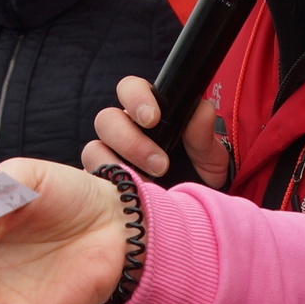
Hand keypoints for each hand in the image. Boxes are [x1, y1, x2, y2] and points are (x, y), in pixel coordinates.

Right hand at [85, 75, 228, 188]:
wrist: (197, 213)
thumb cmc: (200, 176)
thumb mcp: (210, 156)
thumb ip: (204, 133)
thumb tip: (201, 111)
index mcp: (149, 114)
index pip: (130, 89)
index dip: (136, 98)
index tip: (153, 118)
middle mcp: (124, 132)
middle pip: (106, 119)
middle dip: (130, 140)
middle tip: (159, 163)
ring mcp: (110, 158)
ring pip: (94, 148)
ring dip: (117, 164)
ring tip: (147, 184)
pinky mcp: (103, 184)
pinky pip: (93, 179)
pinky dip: (108, 186)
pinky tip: (131, 195)